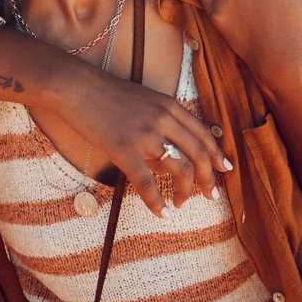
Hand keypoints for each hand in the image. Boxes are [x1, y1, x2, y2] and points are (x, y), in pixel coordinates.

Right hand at [58, 68, 232, 216]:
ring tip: (182, 204)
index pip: (204, 133)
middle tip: (212, 196)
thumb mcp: (142, 103)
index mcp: (170, 105)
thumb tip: (166, 163)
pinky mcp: (124, 149)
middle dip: (209, 179)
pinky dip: (157, 202)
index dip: (217, 154)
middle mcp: (164, 119)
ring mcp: (145, 135)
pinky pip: (147, 183)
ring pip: (180, 169)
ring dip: (186, 191)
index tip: (225, 169)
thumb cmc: (106, 94)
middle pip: (199, 154)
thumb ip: (159, 127)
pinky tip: (162, 214)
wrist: (76, 87)